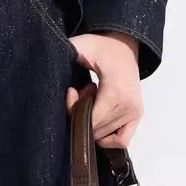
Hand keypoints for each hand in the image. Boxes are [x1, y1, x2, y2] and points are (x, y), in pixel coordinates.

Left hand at [64, 30, 143, 148]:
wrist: (124, 45)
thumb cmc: (102, 47)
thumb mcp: (81, 46)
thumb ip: (66, 53)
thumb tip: (48, 60)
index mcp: (116, 91)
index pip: (91, 120)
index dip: (75, 111)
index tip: (71, 92)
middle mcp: (129, 105)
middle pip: (96, 129)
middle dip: (82, 115)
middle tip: (81, 94)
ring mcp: (135, 112)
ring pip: (105, 135)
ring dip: (93, 122)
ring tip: (92, 100)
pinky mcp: (137, 115)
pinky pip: (121, 140)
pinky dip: (107, 136)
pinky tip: (99, 117)